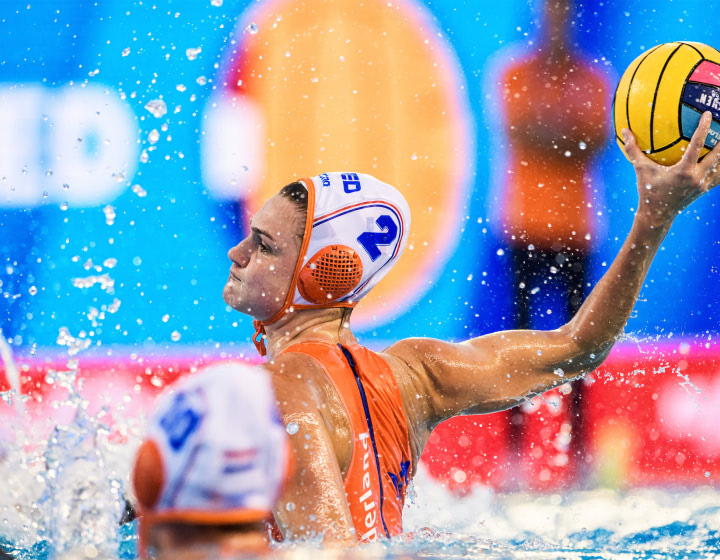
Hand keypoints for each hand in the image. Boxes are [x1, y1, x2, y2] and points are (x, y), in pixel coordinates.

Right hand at [623, 111, 719, 228]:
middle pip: (718, 154)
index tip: (709, 114)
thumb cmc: (647, 190)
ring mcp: (703, 184)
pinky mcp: (705, 188)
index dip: (704, 128)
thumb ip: (633, 150)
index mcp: (683, 171)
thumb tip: (623, 130)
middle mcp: (697, 177)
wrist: (657, 215)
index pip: (697, 145)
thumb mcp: (641, 170)